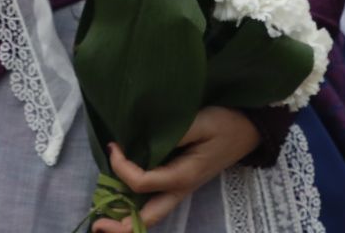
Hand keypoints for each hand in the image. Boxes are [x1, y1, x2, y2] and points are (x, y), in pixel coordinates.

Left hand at [91, 108, 261, 232]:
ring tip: (103, 217)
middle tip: (96, 224)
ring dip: (126, 220)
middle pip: (146, 221)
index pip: (141, 183)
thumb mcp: (199, 121)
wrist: (247, 129)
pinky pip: (153, 204)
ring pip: (149, 217)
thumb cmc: (224, 123)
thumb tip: (139, 142)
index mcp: (183, 176)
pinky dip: (135, 206)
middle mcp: (179, 190)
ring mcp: (179, 191)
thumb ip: (172, 134)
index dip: (121, 168)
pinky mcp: (179, 184)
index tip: (113, 146)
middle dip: (120, 227)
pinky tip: (120, 196)